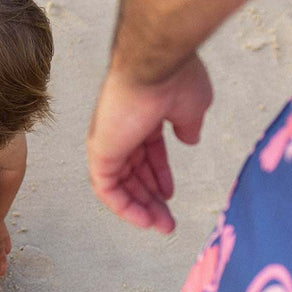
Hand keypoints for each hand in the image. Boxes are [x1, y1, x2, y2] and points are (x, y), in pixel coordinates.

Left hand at [86, 53, 212, 233]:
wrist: (156, 65)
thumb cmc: (174, 77)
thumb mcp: (192, 107)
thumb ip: (189, 125)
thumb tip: (190, 139)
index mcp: (140, 117)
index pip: (145, 153)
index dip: (158, 176)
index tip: (169, 195)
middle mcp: (120, 130)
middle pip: (133, 173)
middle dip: (150, 199)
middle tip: (167, 221)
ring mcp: (108, 142)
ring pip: (120, 185)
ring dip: (140, 209)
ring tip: (161, 226)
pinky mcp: (100, 154)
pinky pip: (108, 190)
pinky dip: (124, 208)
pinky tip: (145, 221)